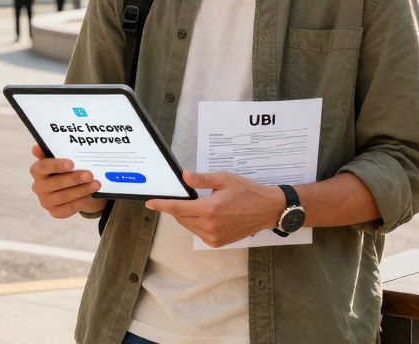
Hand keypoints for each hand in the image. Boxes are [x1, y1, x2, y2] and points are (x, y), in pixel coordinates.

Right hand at [29, 146, 105, 218]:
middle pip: (56, 183)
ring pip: (64, 197)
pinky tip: (90, 195)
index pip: (43, 166)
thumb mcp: (60, 158)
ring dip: (82, 190)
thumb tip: (36, 149)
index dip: (57, 165)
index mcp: (37, 170)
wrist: (71, 186)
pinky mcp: (54, 212)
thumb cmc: (64, 168)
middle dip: (74, 179)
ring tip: (96, 184)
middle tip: (90, 175)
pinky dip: (80, 202)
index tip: (71, 163)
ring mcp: (45, 201)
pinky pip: (68, 208)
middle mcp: (38, 187)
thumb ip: (52, 152)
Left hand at [145, 171, 284, 247]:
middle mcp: (209, 226)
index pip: (178, 208)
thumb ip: (202, 179)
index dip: (162, 206)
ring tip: (202, 204)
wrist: (267, 210)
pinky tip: (208, 214)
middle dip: (178, 208)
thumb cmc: (248, 191)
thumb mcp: (224, 179)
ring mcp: (213, 237)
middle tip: (186, 196)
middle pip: (181, 218)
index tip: (150, 203)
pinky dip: (197, 223)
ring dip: (187, 216)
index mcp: (209, 209)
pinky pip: (199, 232)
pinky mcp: (218, 242)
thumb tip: (184, 176)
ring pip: (189, 226)